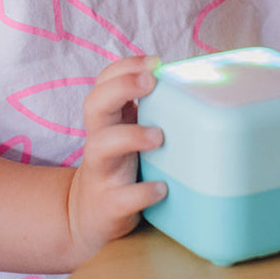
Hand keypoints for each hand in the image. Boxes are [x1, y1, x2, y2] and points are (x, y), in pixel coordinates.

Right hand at [66, 55, 166, 266]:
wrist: (88, 216)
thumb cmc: (119, 165)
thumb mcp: (127, 133)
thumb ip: (147, 110)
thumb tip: (190, 83)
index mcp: (106, 120)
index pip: (104, 82)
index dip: (125, 67)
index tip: (154, 62)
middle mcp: (98, 140)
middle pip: (95, 104)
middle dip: (121, 87)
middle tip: (150, 81)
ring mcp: (101, 172)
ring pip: (101, 146)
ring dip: (130, 136)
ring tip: (158, 136)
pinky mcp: (108, 204)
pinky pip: (122, 197)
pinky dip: (142, 192)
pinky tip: (162, 188)